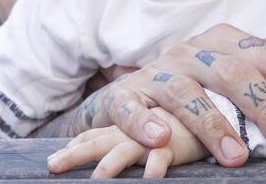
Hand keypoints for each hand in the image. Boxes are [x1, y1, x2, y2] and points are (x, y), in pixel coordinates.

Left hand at [47, 106, 204, 178]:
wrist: (213, 90)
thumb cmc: (182, 116)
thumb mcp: (153, 124)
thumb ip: (129, 134)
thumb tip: (99, 150)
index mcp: (129, 115)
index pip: (97, 133)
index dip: (76, 146)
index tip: (55, 160)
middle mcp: (136, 123)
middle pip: (100, 140)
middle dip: (76, 154)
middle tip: (53, 166)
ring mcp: (154, 131)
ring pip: (123, 150)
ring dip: (108, 167)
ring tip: (96, 180)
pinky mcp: (174, 142)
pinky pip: (160, 159)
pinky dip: (152, 171)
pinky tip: (146, 181)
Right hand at [58, 0, 265, 165]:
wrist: (141, 93)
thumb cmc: (208, 80)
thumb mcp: (251, 58)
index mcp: (227, 40)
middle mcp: (194, 50)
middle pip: (235, 74)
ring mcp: (158, 73)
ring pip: (186, 93)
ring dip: (213, 125)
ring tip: (237, 157)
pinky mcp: (126, 98)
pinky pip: (132, 107)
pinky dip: (144, 123)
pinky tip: (161, 139)